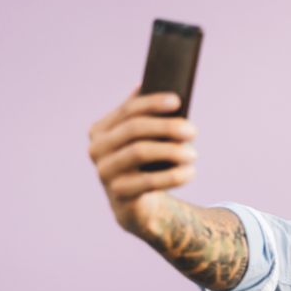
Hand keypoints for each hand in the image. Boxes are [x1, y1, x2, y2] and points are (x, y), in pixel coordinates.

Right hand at [87, 85, 198, 235]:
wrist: (138, 205)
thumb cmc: (145, 164)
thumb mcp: (144, 139)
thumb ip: (146, 116)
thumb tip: (156, 85)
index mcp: (100, 130)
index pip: (127, 110)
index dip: (152, 103)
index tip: (177, 101)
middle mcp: (96, 149)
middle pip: (134, 129)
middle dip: (167, 126)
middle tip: (193, 130)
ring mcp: (104, 173)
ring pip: (140, 152)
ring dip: (172, 150)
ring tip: (194, 154)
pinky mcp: (118, 195)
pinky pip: (148, 182)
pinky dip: (174, 175)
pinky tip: (190, 173)